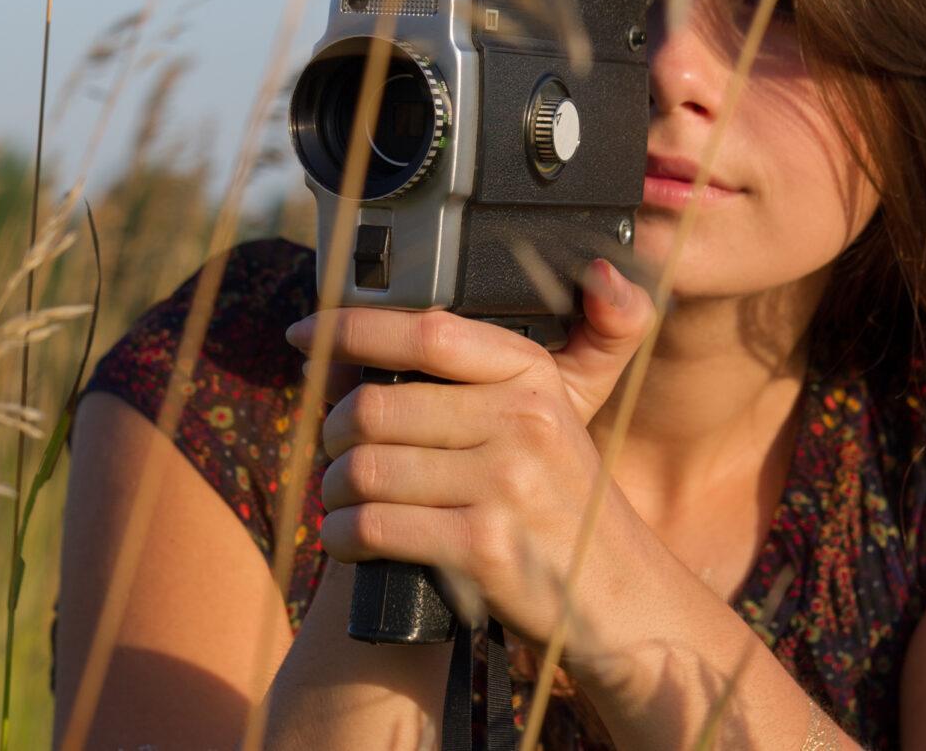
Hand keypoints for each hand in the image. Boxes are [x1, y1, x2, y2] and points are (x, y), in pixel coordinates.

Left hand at [286, 259, 663, 688]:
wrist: (622, 596)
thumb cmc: (561, 505)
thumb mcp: (542, 421)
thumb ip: (473, 383)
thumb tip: (358, 351)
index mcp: (532, 375)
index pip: (424, 332)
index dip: (349, 328)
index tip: (303, 335)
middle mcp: (521, 420)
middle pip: (374, 408)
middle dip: (331, 433)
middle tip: (332, 453)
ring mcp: (504, 484)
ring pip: (364, 470)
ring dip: (332, 491)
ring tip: (339, 500)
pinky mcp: (482, 548)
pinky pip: (374, 527)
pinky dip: (343, 536)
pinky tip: (347, 539)